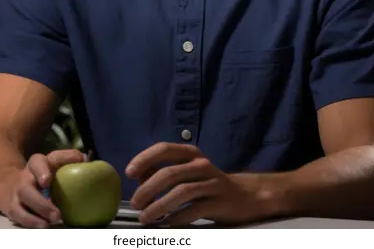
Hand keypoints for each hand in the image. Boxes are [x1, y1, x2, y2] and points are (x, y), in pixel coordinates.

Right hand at [0, 149, 84, 227]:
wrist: (14, 182)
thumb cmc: (44, 171)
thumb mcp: (55, 161)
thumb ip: (69, 158)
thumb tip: (83, 159)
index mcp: (36, 164)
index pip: (37, 163)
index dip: (41, 171)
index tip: (47, 181)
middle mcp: (24, 179)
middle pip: (25, 189)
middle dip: (40, 203)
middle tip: (57, 214)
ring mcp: (16, 195)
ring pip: (18, 207)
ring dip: (35, 217)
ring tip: (53, 223)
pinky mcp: (13, 209)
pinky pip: (19, 217)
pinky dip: (30, 223)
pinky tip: (43, 225)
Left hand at [126, 143, 273, 226]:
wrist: (244, 195)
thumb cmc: (206, 183)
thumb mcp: (187, 170)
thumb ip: (164, 170)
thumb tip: (138, 178)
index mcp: (190, 152)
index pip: (164, 149)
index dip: (144, 159)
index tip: (129, 173)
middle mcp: (201, 164)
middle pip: (170, 173)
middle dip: (148, 188)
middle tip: (135, 203)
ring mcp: (212, 182)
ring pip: (182, 192)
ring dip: (160, 205)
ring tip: (146, 217)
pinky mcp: (220, 202)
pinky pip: (195, 209)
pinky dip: (178, 217)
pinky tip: (168, 223)